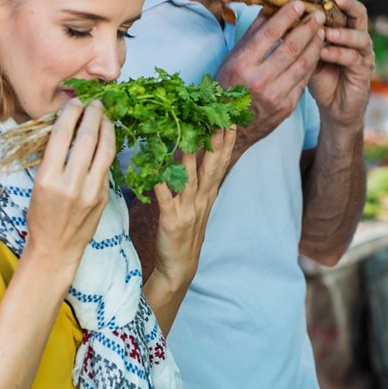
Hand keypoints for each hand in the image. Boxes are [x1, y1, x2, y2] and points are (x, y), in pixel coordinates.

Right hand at [25, 99, 115, 270]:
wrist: (56, 248)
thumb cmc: (41, 216)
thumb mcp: (38, 186)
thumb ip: (53, 160)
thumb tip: (66, 129)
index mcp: (47, 180)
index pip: (61, 137)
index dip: (70, 115)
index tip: (75, 103)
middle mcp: (70, 184)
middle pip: (86, 139)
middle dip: (92, 116)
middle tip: (94, 103)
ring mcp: (91, 191)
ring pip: (105, 151)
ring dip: (106, 128)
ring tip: (104, 115)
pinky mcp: (104, 197)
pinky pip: (107, 166)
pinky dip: (107, 148)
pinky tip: (106, 138)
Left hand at [150, 127, 237, 293]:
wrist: (179, 267)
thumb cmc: (185, 235)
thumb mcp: (198, 207)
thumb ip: (198, 185)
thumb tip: (194, 160)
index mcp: (207, 195)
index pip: (221, 164)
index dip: (227, 143)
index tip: (231, 122)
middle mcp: (201, 200)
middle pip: (212, 167)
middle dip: (217, 144)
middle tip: (222, 121)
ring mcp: (187, 209)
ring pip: (191, 178)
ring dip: (192, 156)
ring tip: (192, 135)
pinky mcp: (171, 219)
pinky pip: (165, 197)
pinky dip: (161, 182)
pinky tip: (156, 167)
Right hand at [217, 2, 324, 150]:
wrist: (229, 128)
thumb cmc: (229, 86)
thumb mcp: (233, 58)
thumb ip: (253, 33)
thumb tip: (270, 6)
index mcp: (242, 65)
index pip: (269, 34)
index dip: (287, 16)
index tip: (299, 3)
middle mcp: (258, 81)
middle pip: (291, 47)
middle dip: (308, 27)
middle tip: (318, 14)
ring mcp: (275, 96)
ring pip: (303, 64)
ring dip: (316, 44)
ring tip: (321, 31)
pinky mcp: (287, 107)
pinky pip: (304, 80)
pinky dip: (312, 63)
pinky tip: (317, 51)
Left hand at [310, 0, 373, 130]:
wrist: (334, 106)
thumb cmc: (321, 77)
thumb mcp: (309, 53)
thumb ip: (302, 37)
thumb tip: (282, 17)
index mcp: (345, 30)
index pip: (343, 7)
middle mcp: (358, 39)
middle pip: (360, 14)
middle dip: (347, 5)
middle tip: (333, 0)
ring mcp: (363, 54)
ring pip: (360, 36)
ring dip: (342, 33)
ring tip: (326, 32)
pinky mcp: (364, 71)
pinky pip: (354, 58)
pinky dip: (338, 54)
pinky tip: (324, 53)